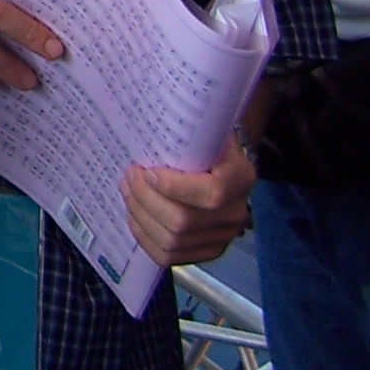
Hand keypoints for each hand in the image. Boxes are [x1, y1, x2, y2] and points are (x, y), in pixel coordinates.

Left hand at [122, 132, 253, 266]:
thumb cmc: (205, 143)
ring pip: (172, 241)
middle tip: (129, 177)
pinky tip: (134, 216)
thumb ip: (184, 129)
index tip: (146, 171)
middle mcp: (236, 212)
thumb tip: (148, 112)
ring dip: (140, 216)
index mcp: (241, 177)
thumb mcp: (202, 130)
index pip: (211, 193)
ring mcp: (223, 237)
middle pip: (183, 221)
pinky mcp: (207, 251)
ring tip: (128, 191)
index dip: (173, 186)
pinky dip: (144, 237)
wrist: (221, 164)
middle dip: (145, 199)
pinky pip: (169, 257)